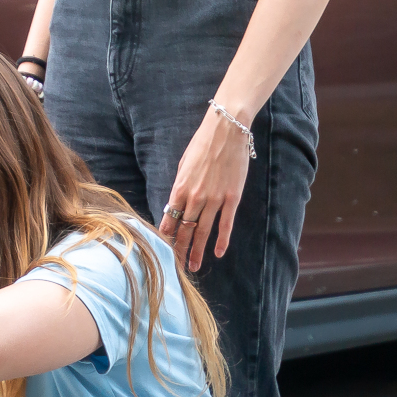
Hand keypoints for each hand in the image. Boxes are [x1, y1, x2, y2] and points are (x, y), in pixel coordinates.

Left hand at [158, 105, 250, 271]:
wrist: (227, 130)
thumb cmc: (203, 144)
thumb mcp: (183, 164)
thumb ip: (180, 186)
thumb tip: (176, 205)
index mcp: (180, 187)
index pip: (170, 219)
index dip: (166, 236)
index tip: (164, 249)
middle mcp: (196, 197)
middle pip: (185, 230)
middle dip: (180, 249)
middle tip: (177, 266)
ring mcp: (215, 199)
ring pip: (204, 231)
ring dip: (198, 251)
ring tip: (194, 266)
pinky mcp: (232, 197)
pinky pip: (225, 224)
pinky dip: (222, 240)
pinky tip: (218, 252)